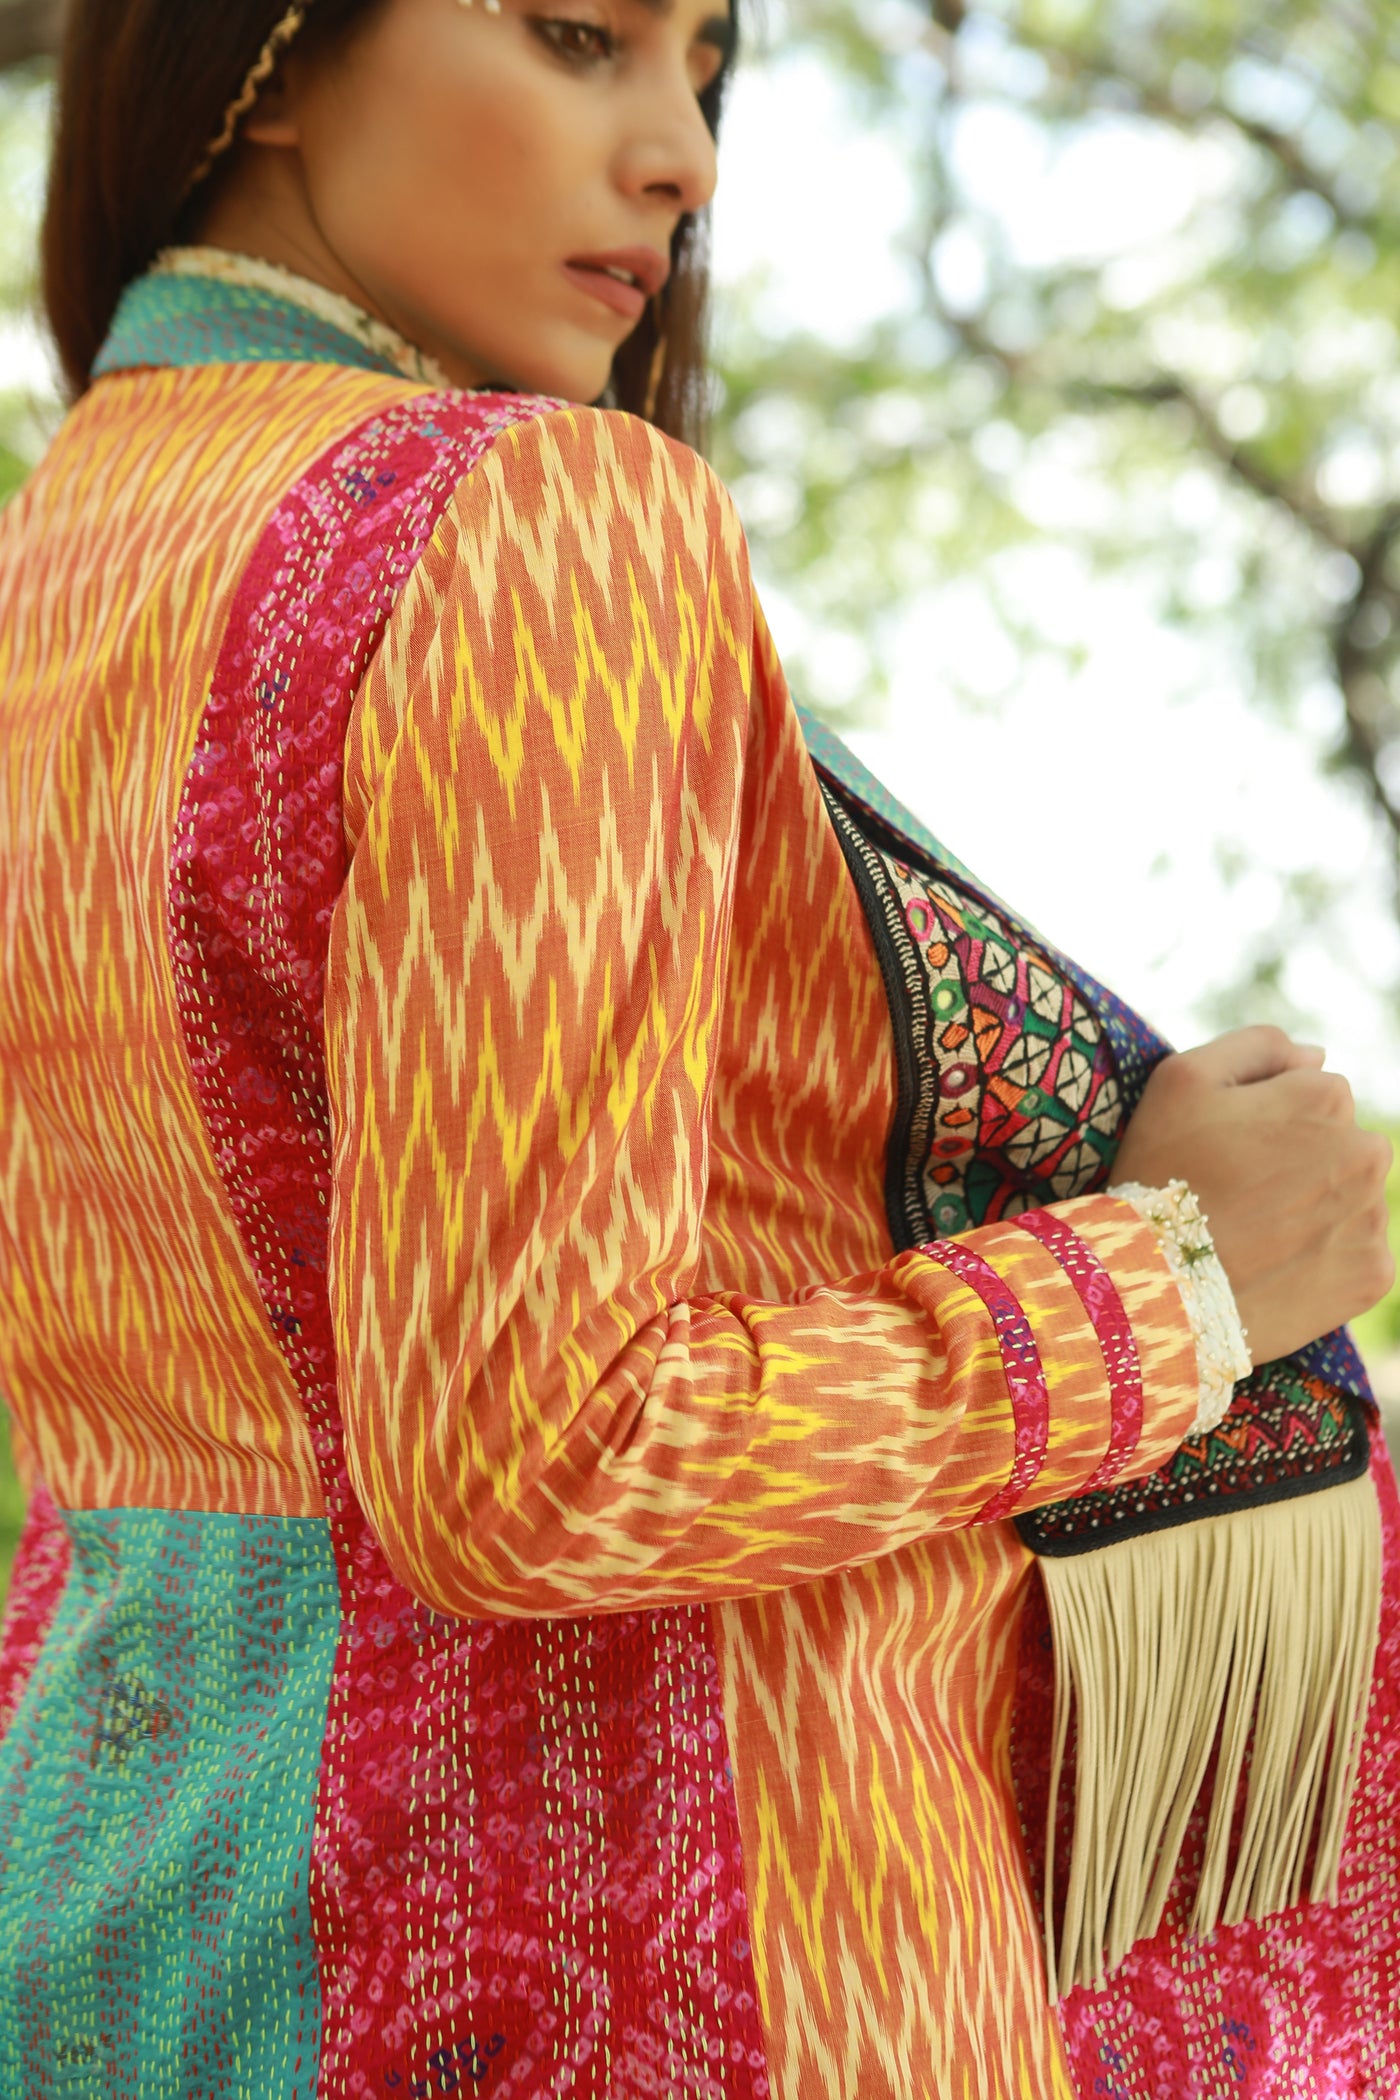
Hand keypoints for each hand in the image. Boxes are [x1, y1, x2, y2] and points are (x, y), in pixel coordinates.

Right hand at [1111, 1026, 1393, 1365]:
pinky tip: (1275, 1266)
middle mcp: (1367, 1153)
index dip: (1264, 1118)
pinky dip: (1323, 1259)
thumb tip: (1315, 1056)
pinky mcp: (1374, 1275)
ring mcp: (1373, 1217)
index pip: (1311, 1091)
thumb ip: (1255, 1047)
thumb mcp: (1181, 1078)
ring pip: (1348, 1198)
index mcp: (1327, 1097)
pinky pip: (1355, 1254)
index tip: (1226, 1149)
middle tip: (1238, 1193)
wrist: (1160, 1286)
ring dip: (1314, 1207)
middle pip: (1338, 1144)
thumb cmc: (1162, 1172)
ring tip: (1253, 1233)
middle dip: (1299, 1160)